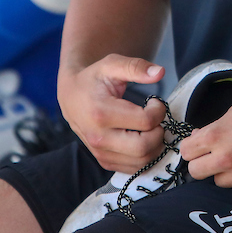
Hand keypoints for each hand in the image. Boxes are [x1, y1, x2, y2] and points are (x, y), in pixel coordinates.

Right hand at [60, 54, 167, 172]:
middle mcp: (99, 137)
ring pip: (142, 161)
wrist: (71, 96)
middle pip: (145, 147)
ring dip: (155, 144)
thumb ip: (136, 67)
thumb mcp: (112, 65)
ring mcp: (100, 152)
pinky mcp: (104, 161)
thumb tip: (160, 72)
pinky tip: (142, 137)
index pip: (145, 121)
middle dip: (159, 131)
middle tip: (154, 117)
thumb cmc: (93, 79)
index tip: (154, 102)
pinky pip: (133, 168)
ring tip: (149, 127)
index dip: (158, 110)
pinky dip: (145, 155)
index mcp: (101, 113)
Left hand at [180, 88, 231, 190]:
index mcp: (216, 137)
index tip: (198, 147)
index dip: (192, 148)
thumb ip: (215, 129)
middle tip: (214, 157)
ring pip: (220, 182)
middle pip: (196, 173)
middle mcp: (227, 159)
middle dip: (202, 164)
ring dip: (226, 172)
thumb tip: (200, 139)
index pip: (186, 152)